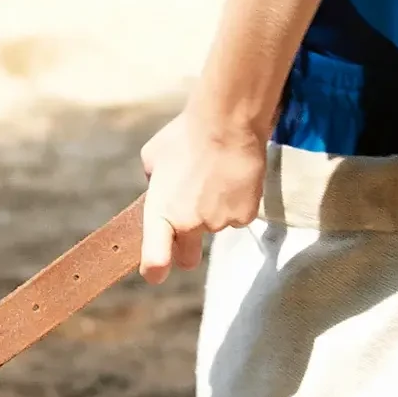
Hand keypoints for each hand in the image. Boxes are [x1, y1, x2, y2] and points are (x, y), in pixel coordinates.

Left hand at [138, 109, 267, 279]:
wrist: (227, 124)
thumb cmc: (186, 135)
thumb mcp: (153, 157)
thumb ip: (154, 182)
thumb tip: (160, 187)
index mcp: (161, 214)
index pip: (154, 263)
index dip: (154, 271)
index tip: (156, 271)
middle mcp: (190, 226)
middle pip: (187, 260)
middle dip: (186, 249)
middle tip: (189, 224)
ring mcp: (219, 223)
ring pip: (215, 228)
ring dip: (213, 211)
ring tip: (215, 177)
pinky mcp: (244, 216)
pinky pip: (238, 216)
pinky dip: (236, 202)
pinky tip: (233, 178)